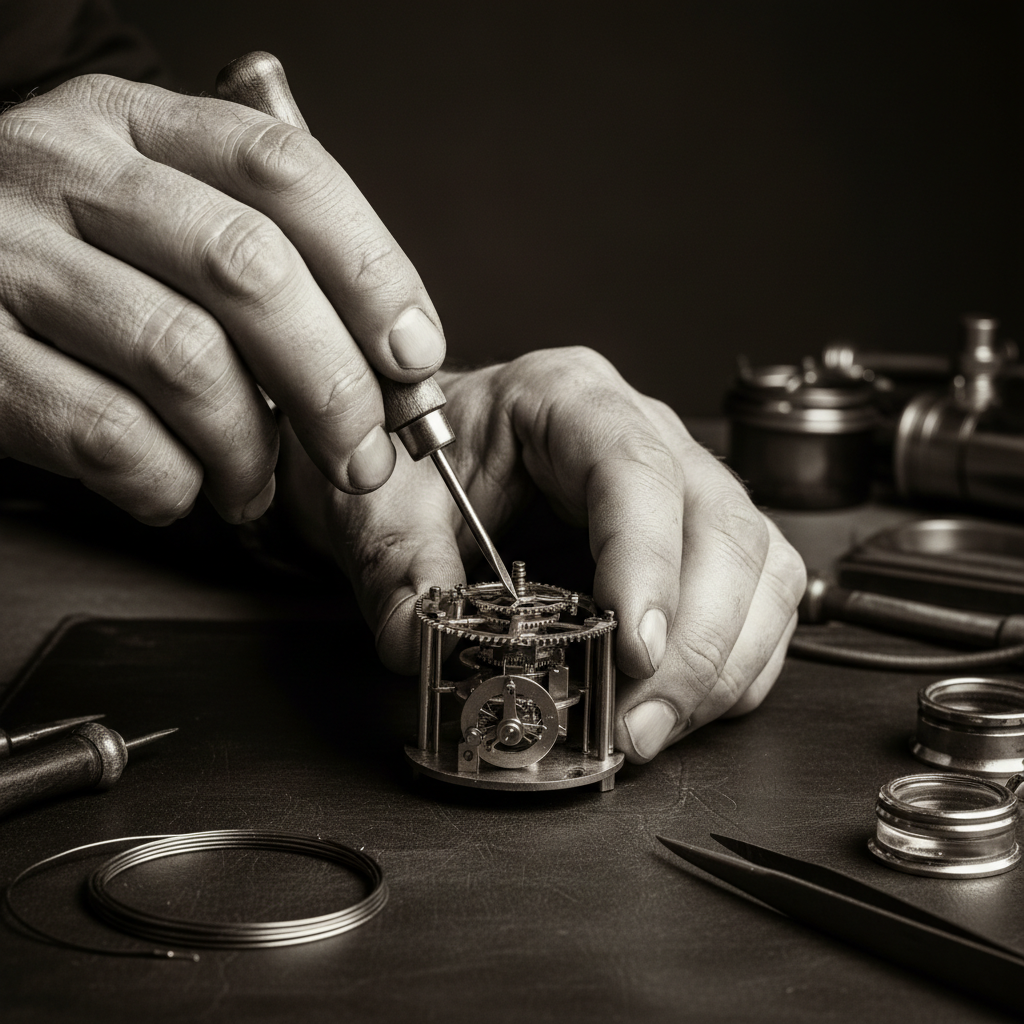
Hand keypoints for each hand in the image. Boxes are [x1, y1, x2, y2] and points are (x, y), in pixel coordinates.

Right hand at [0, 74, 444, 523]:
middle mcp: (69, 170)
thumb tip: (391, 359)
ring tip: (255, 483)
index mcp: (135, 124)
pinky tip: (181, 488)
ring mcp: (8, 256)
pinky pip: (105, 432)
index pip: (286, 172)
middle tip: (363, 454)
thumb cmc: (72, 256)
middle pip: (248, 268)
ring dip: (249, 447)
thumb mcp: (155, 209)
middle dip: (332, 383)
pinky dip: (169, 480)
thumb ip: (262, 254)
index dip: (373, 271)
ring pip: (184, 358)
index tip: (415, 354)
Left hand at [278, 347, 806, 761]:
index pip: (635, 469)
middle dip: (694, 642)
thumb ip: (397, 566)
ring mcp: (685, 486)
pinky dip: (732, 669)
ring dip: (720, 666)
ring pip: (757, 568)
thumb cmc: (422, 462)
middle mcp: (646, 434)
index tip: (631, 650)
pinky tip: (680, 708)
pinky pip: (759, 601)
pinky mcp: (701, 542)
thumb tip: (420, 645)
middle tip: (636, 725)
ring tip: (649, 731)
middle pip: (721, 526)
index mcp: (566, 398)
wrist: (433, 457)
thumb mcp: (384, 502)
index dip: (646, 561)